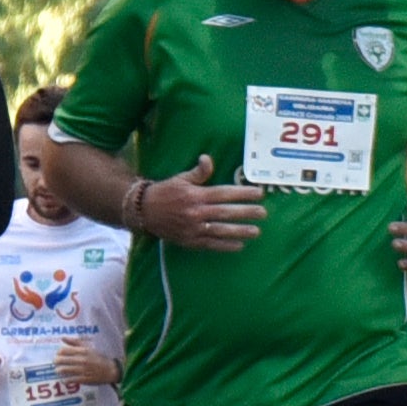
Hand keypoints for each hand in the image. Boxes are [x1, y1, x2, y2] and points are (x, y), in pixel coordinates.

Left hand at [53, 340, 118, 385]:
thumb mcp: (89, 347)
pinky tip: (64, 380)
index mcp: (83, 351)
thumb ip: (75, 342)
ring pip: (64, 370)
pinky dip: (65, 380)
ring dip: (59, 370)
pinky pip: (70, 379)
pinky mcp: (84, 379)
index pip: (63, 350)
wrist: (111, 370)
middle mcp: (82, 360)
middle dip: (56, 361)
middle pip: (61, 360)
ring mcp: (83, 370)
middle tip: (56, 363)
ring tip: (59, 370)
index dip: (59, 352)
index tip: (59, 354)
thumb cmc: (99, 357)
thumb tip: (62, 338)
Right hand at [148, 155, 264, 251]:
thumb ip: (198, 173)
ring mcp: (193, 228)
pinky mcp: (189, 241)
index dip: (242, 194)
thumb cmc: (165, 192)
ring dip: (240, 231)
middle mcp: (196, 212)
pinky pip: (210, 244)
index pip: (223, 194)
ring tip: (256, 231)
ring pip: (221, 230)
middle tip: (263, 213)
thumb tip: (208, 159)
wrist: (143, 211)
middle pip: (225, 212)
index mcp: (195, 195)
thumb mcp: (180, 179)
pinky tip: (239, 245)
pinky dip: (225, 246)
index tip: (259, 194)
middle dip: (246, 213)